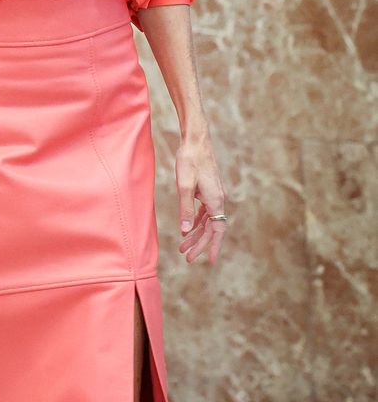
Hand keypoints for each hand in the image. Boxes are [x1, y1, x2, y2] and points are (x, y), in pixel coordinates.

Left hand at [175, 131, 227, 264]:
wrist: (196, 139)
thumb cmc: (190, 160)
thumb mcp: (184, 186)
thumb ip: (185, 210)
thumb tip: (185, 232)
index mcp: (216, 200)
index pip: (218, 230)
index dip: (214, 246)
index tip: (210, 262)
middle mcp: (219, 199)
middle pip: (211, 228)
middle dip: (199, 243)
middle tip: (186, 257)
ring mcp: (215, 194)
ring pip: (207, 220)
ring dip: (196, 233)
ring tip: (183, 247)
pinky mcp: (209, 189)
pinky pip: (205, 211)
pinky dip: (197, 221)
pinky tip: (188, 229)